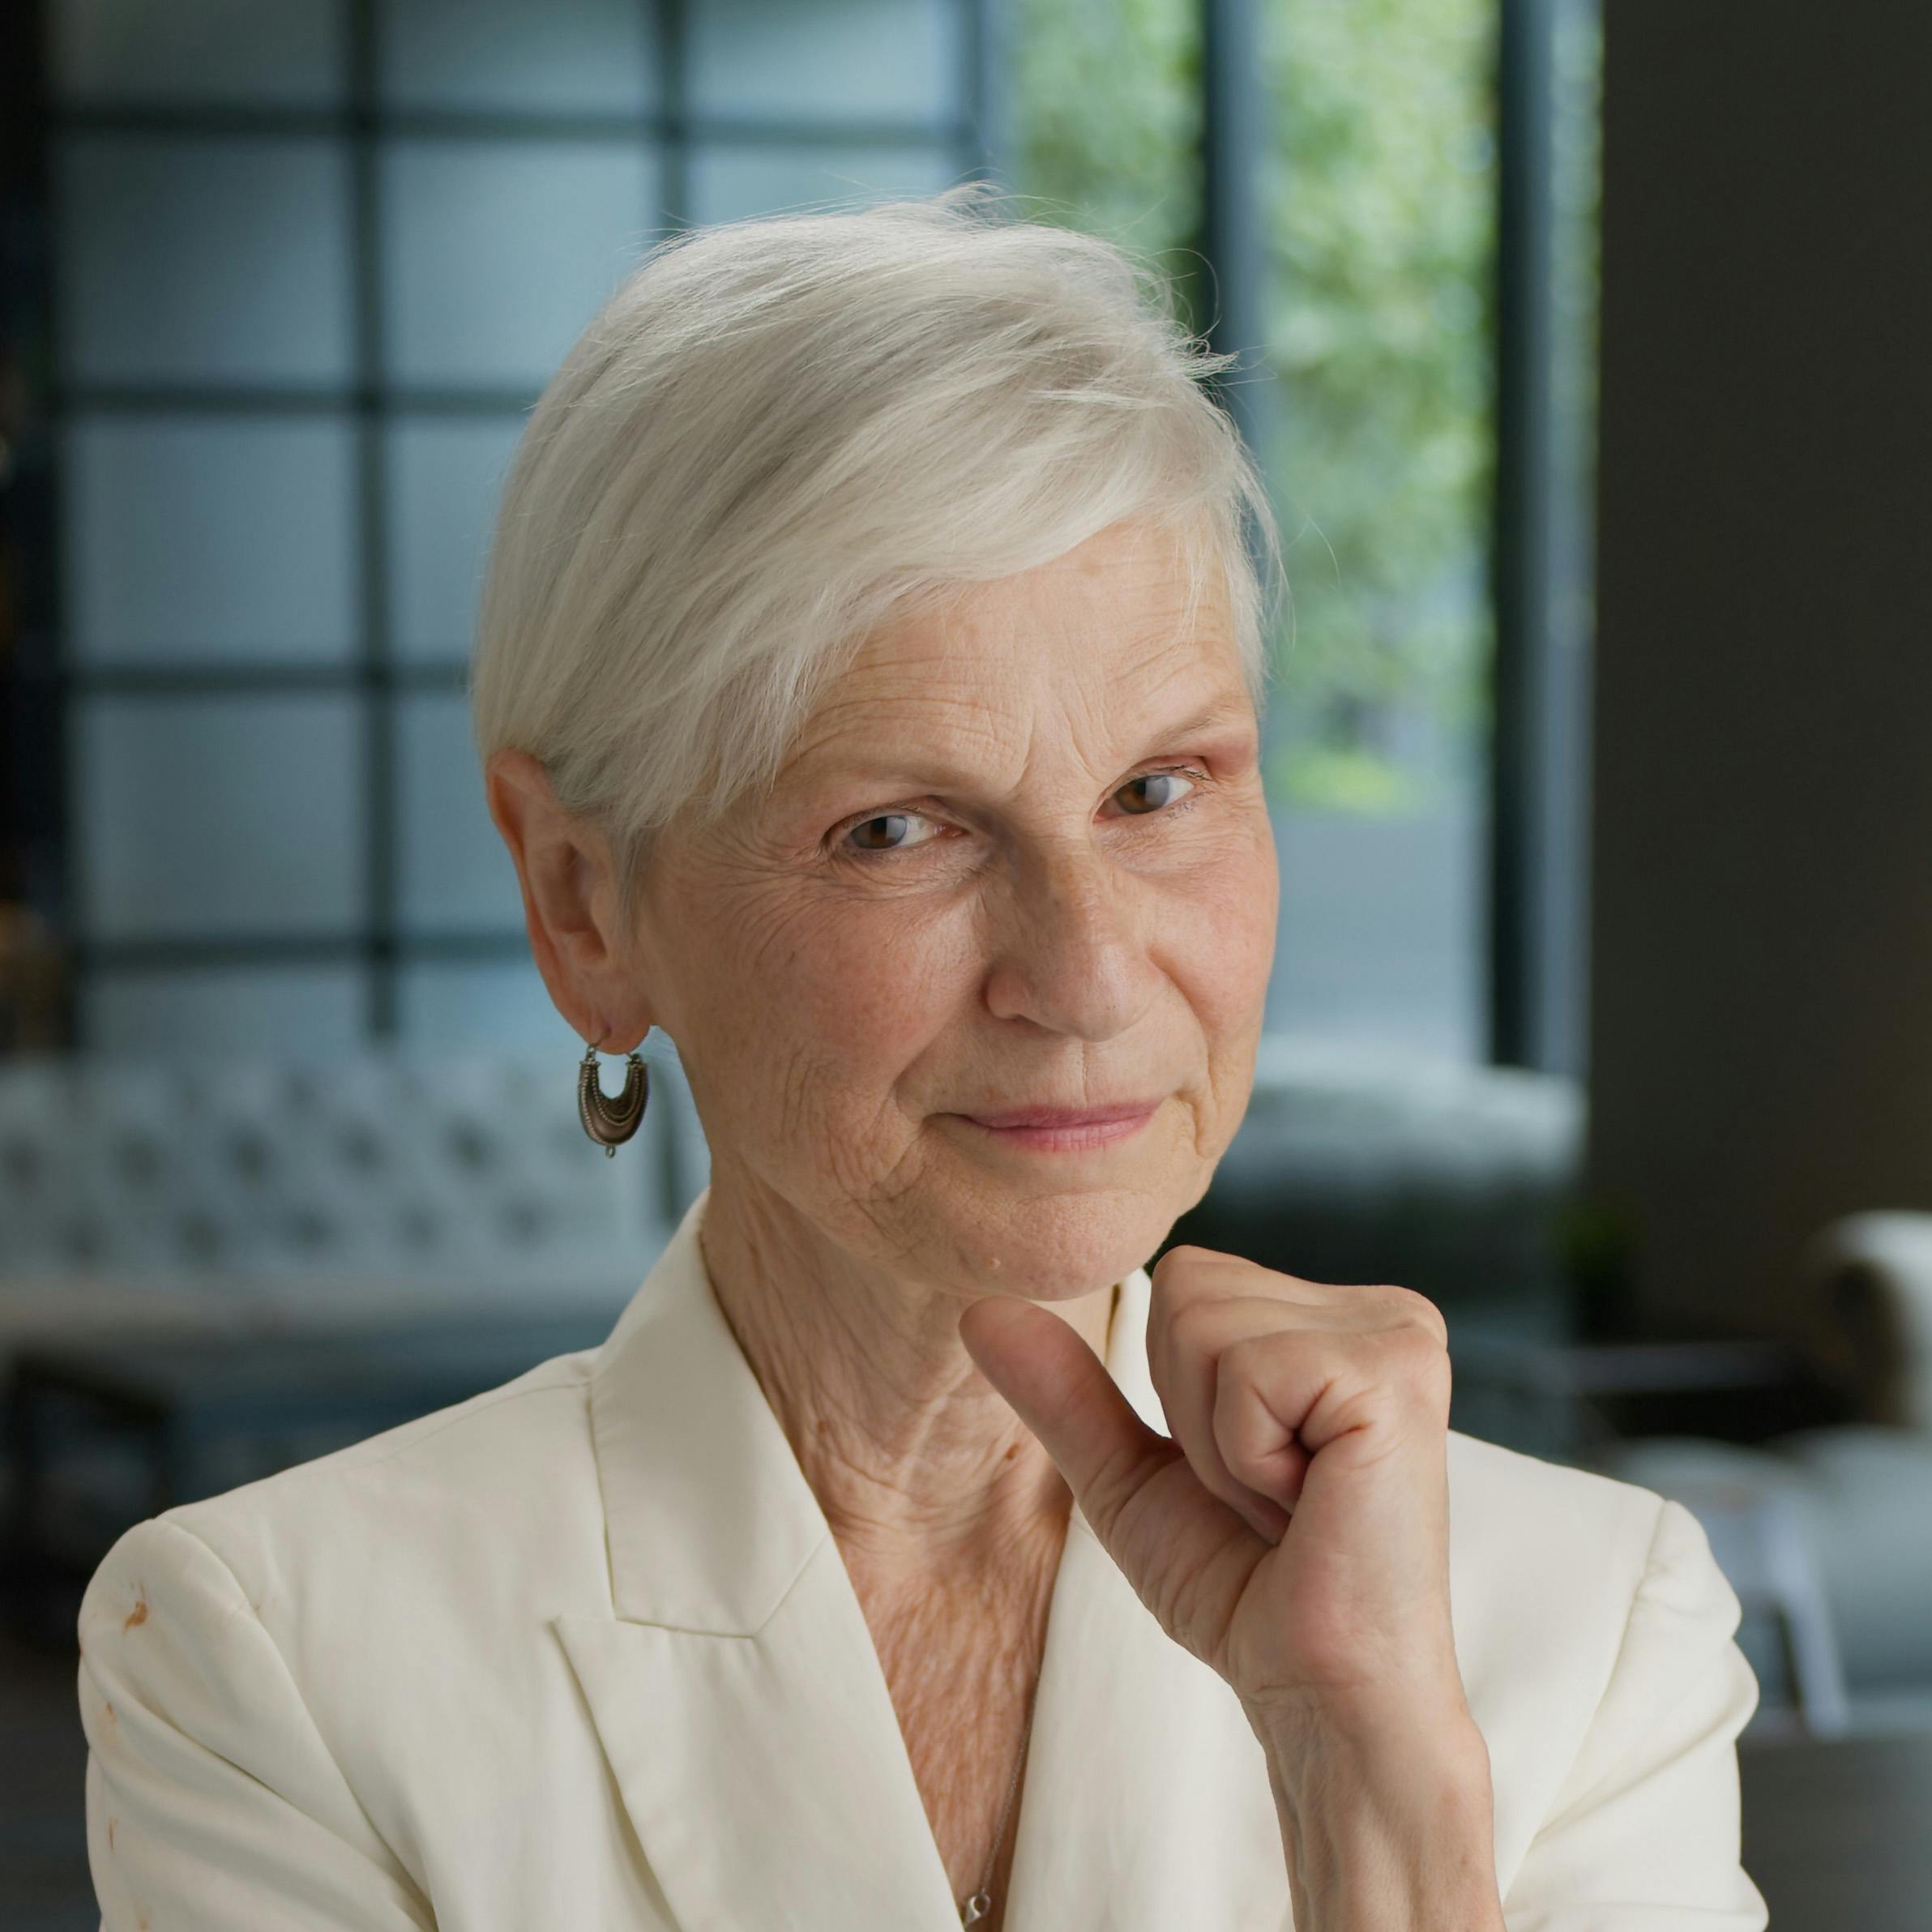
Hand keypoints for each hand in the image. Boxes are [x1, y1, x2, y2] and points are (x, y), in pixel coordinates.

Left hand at [958, 1245, 1466, 1741]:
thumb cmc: (1245, 1588)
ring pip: (1204, 1321)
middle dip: (1195, 1411)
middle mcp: (1385, 1308)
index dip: (1179, 1388)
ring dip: (1221, 1441)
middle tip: (1272, 1496)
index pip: (1185, 1275)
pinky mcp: (1396, 1376)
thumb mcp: (1133, 1474)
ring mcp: (1401, 1334)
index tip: (1249, 1472)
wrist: (1321, 1695)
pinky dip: (1246, 1458)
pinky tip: (1312, 1506)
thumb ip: (1066, 1389)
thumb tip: (978, 1309)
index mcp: (1339, 1316)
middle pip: (1189, 1285)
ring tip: (1294, 1503)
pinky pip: (1244, 1369)